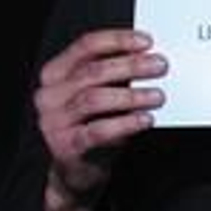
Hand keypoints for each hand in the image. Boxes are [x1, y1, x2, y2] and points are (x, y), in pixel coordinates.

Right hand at [34, 29, 165, 210]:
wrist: (78, 171)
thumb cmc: (95, 124)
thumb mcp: (103, 95)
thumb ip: (117, 75)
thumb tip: (151, 56)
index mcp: (55, 74)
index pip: (85, 46)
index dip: (117, 40)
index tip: (146, 41)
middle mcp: (49, 95)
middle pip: (92, 71)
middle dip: (130, 65)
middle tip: (160, 66)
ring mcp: (54, 122)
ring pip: (94, 99)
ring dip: (131, 95)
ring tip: (158, 95)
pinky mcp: (66, 146)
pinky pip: (98, 131)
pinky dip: (125, 123)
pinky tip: (146, 119)